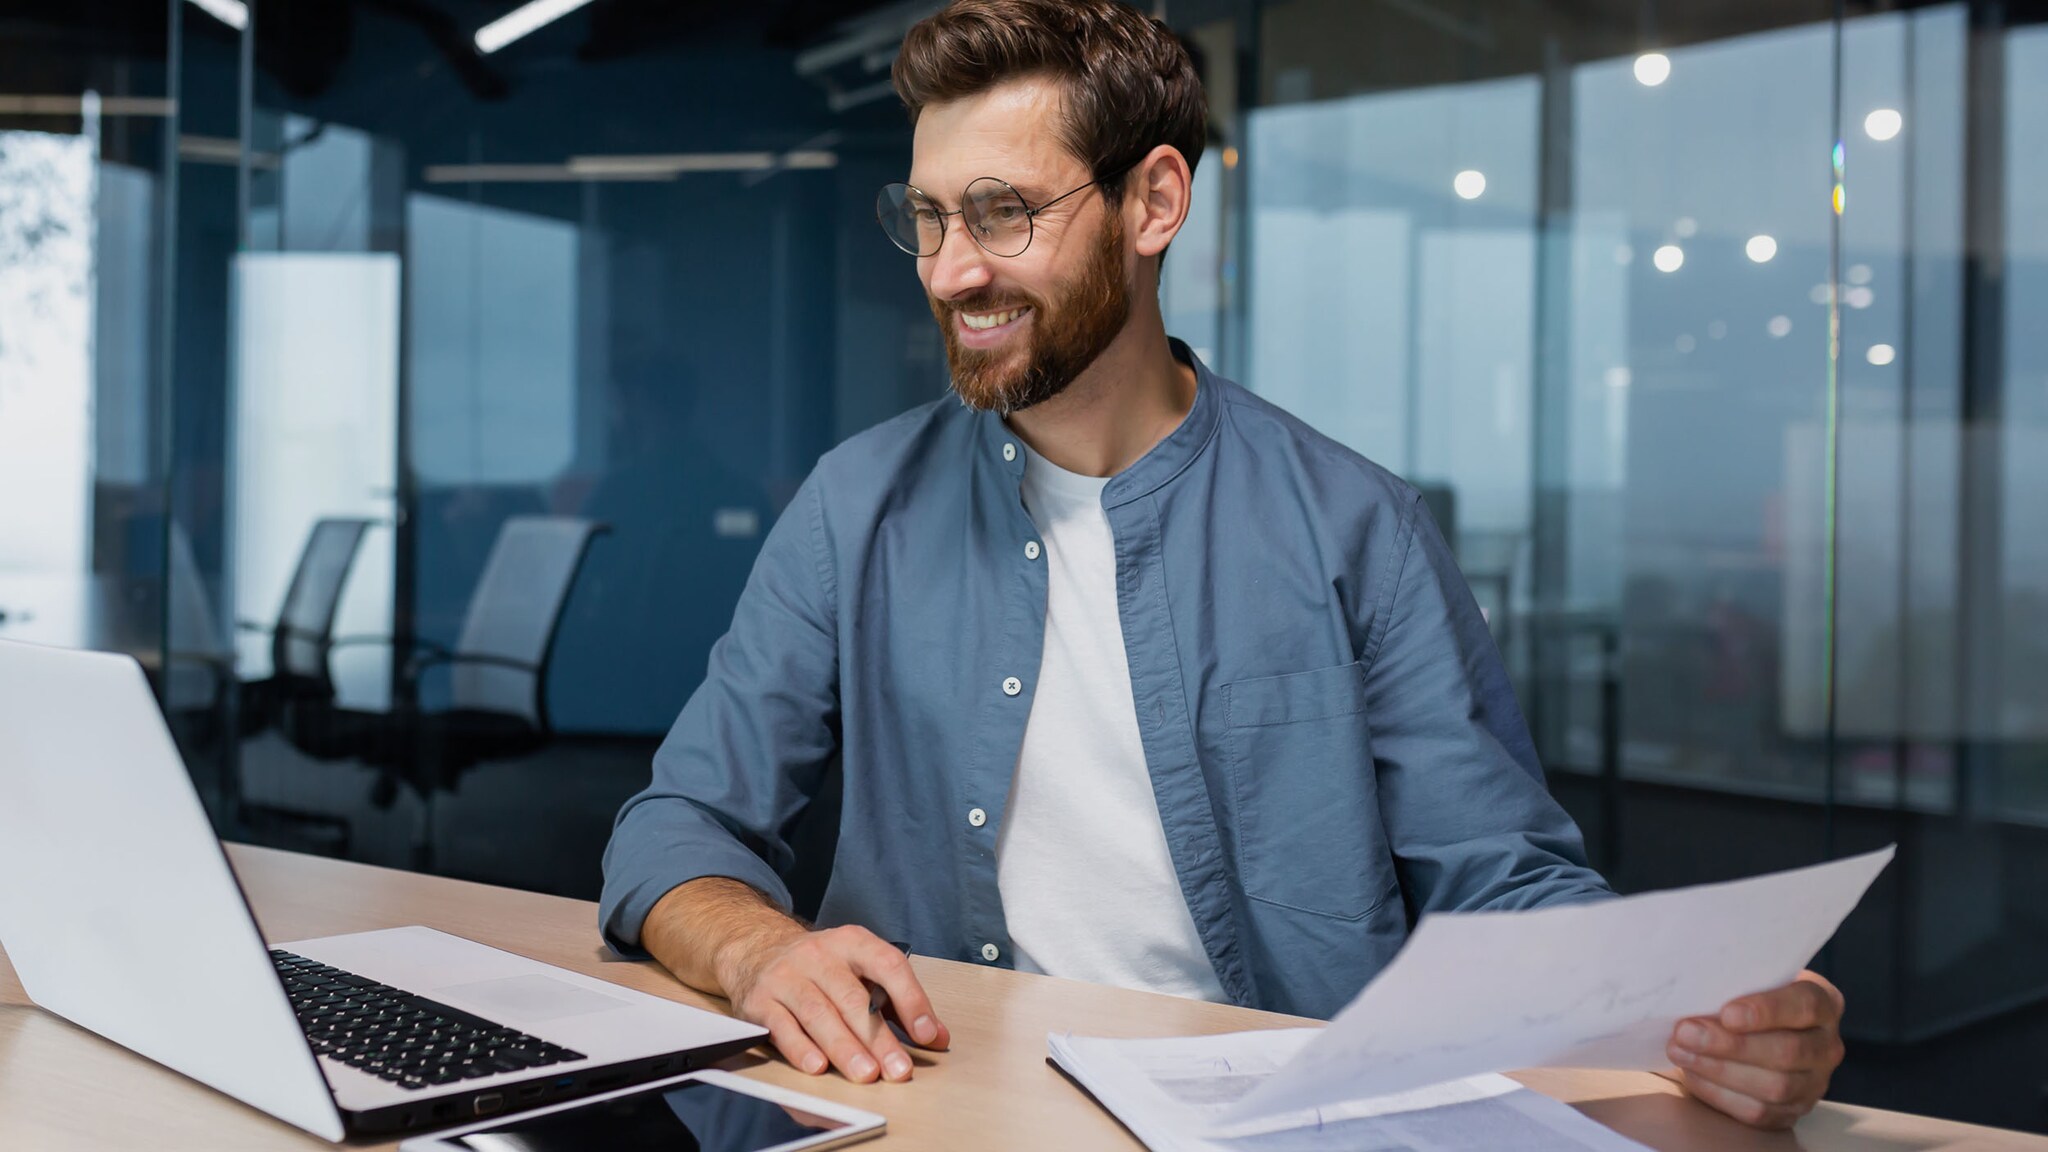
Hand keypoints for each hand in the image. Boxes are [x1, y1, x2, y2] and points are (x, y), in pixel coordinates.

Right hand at [716, 923, 950, 1083]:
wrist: (756, 949)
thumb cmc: (820, 967)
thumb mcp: (860, 970)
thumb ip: (897, 1003)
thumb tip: (937, 1036)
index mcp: (852, 943)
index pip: (888, 965)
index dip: (911, 1000)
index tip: (927, 1034)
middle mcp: (818, 955)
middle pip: (852, 998)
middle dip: (878, 1038)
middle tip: (898, 1070)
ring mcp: (786, 976)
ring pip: (818, 1013)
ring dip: (844, 1047)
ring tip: (866, 1074)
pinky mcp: (760, 1001)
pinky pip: (782, 1026)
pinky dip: (800, 1048)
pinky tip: (818, 1067)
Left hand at [1667, 970, 1844, 1128]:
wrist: (1755, 1029)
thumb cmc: (1749, 996)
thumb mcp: (1751, 979)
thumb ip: (1736, 982)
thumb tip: (1696, 989)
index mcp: (1824, 1002)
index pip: (1806, 1005)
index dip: (1767, 1010)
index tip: (1727, 1013)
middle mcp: (1827, 1045)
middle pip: (1788, 1051)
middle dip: (1731, 1045)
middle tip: (1686, 1033)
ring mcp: (1815, 1082)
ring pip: (1775, 1086)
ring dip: (1720, 1070)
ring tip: (1681, 1052)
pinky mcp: (1793, 1110)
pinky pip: (1760, 1111)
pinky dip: (1720, 1093)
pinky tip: (1692, 1074)